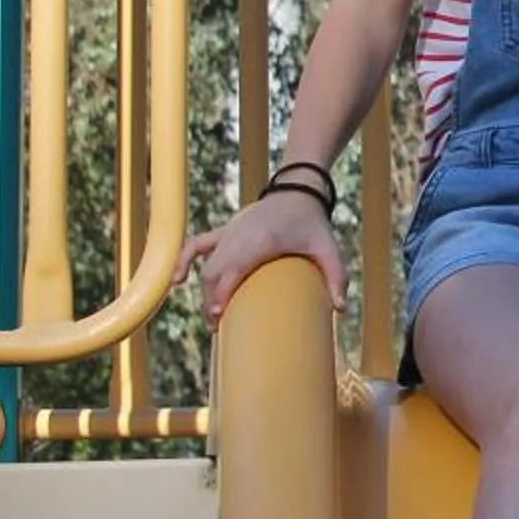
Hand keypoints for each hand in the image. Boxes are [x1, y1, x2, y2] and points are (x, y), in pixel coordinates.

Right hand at [176, 191, 346, 325]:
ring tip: (212, 316)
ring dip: (204, 291)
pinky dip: (185, 261)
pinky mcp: (225, 231)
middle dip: (211, 301)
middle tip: (219, 328)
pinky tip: (177, 281)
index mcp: (261, 241)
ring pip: (205, 265)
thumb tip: (341, 308)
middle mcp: (238, 236)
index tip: (218, 317)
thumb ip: (337, 276)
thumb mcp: (329, 247)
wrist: (299, 191)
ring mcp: (229, 233)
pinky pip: (196, 245)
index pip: (231, 271)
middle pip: (214, 273)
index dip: (221, 294)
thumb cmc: (313, 223)